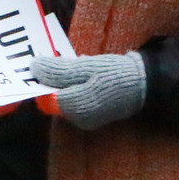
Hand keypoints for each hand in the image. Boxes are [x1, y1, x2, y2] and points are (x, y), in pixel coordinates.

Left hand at [30, 50, 147, 130]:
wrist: (145, 84)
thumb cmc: (115, 74)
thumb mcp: (86, 66)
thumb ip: (58, 69)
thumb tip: (34, 67)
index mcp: (75, 107)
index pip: (44, 96)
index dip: (40, 80)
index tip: (42, 63)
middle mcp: (78, 119)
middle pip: (53, 98)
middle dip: (53, 79)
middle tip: (59, 60)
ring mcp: (87, 119)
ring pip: (64, 97)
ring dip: (64, 80)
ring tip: (76, 64)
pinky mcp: (94, 115)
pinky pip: (76, 99)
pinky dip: (75, 86)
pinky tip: (84, 73)